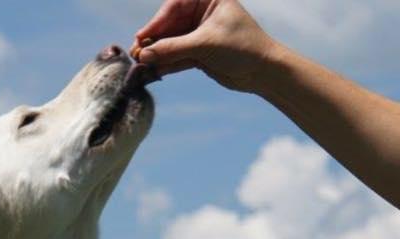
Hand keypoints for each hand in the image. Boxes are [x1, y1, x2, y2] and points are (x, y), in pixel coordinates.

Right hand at [133, 0, 277, 91]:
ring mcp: (200, 33)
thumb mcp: (205, 44)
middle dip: (154, 41)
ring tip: (141, 66)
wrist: (262, 71)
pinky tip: (153, 71)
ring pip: (172, 42)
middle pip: (170, 25)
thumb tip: (145, 55)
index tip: (141, 37)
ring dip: (158, 54)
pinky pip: (177, 56)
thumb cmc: (242, 47)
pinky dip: (166, 64)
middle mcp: (202, 13)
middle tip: (137, 55)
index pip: (175, 6)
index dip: (157, 23)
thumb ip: (174, 48)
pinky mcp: (200, 53)